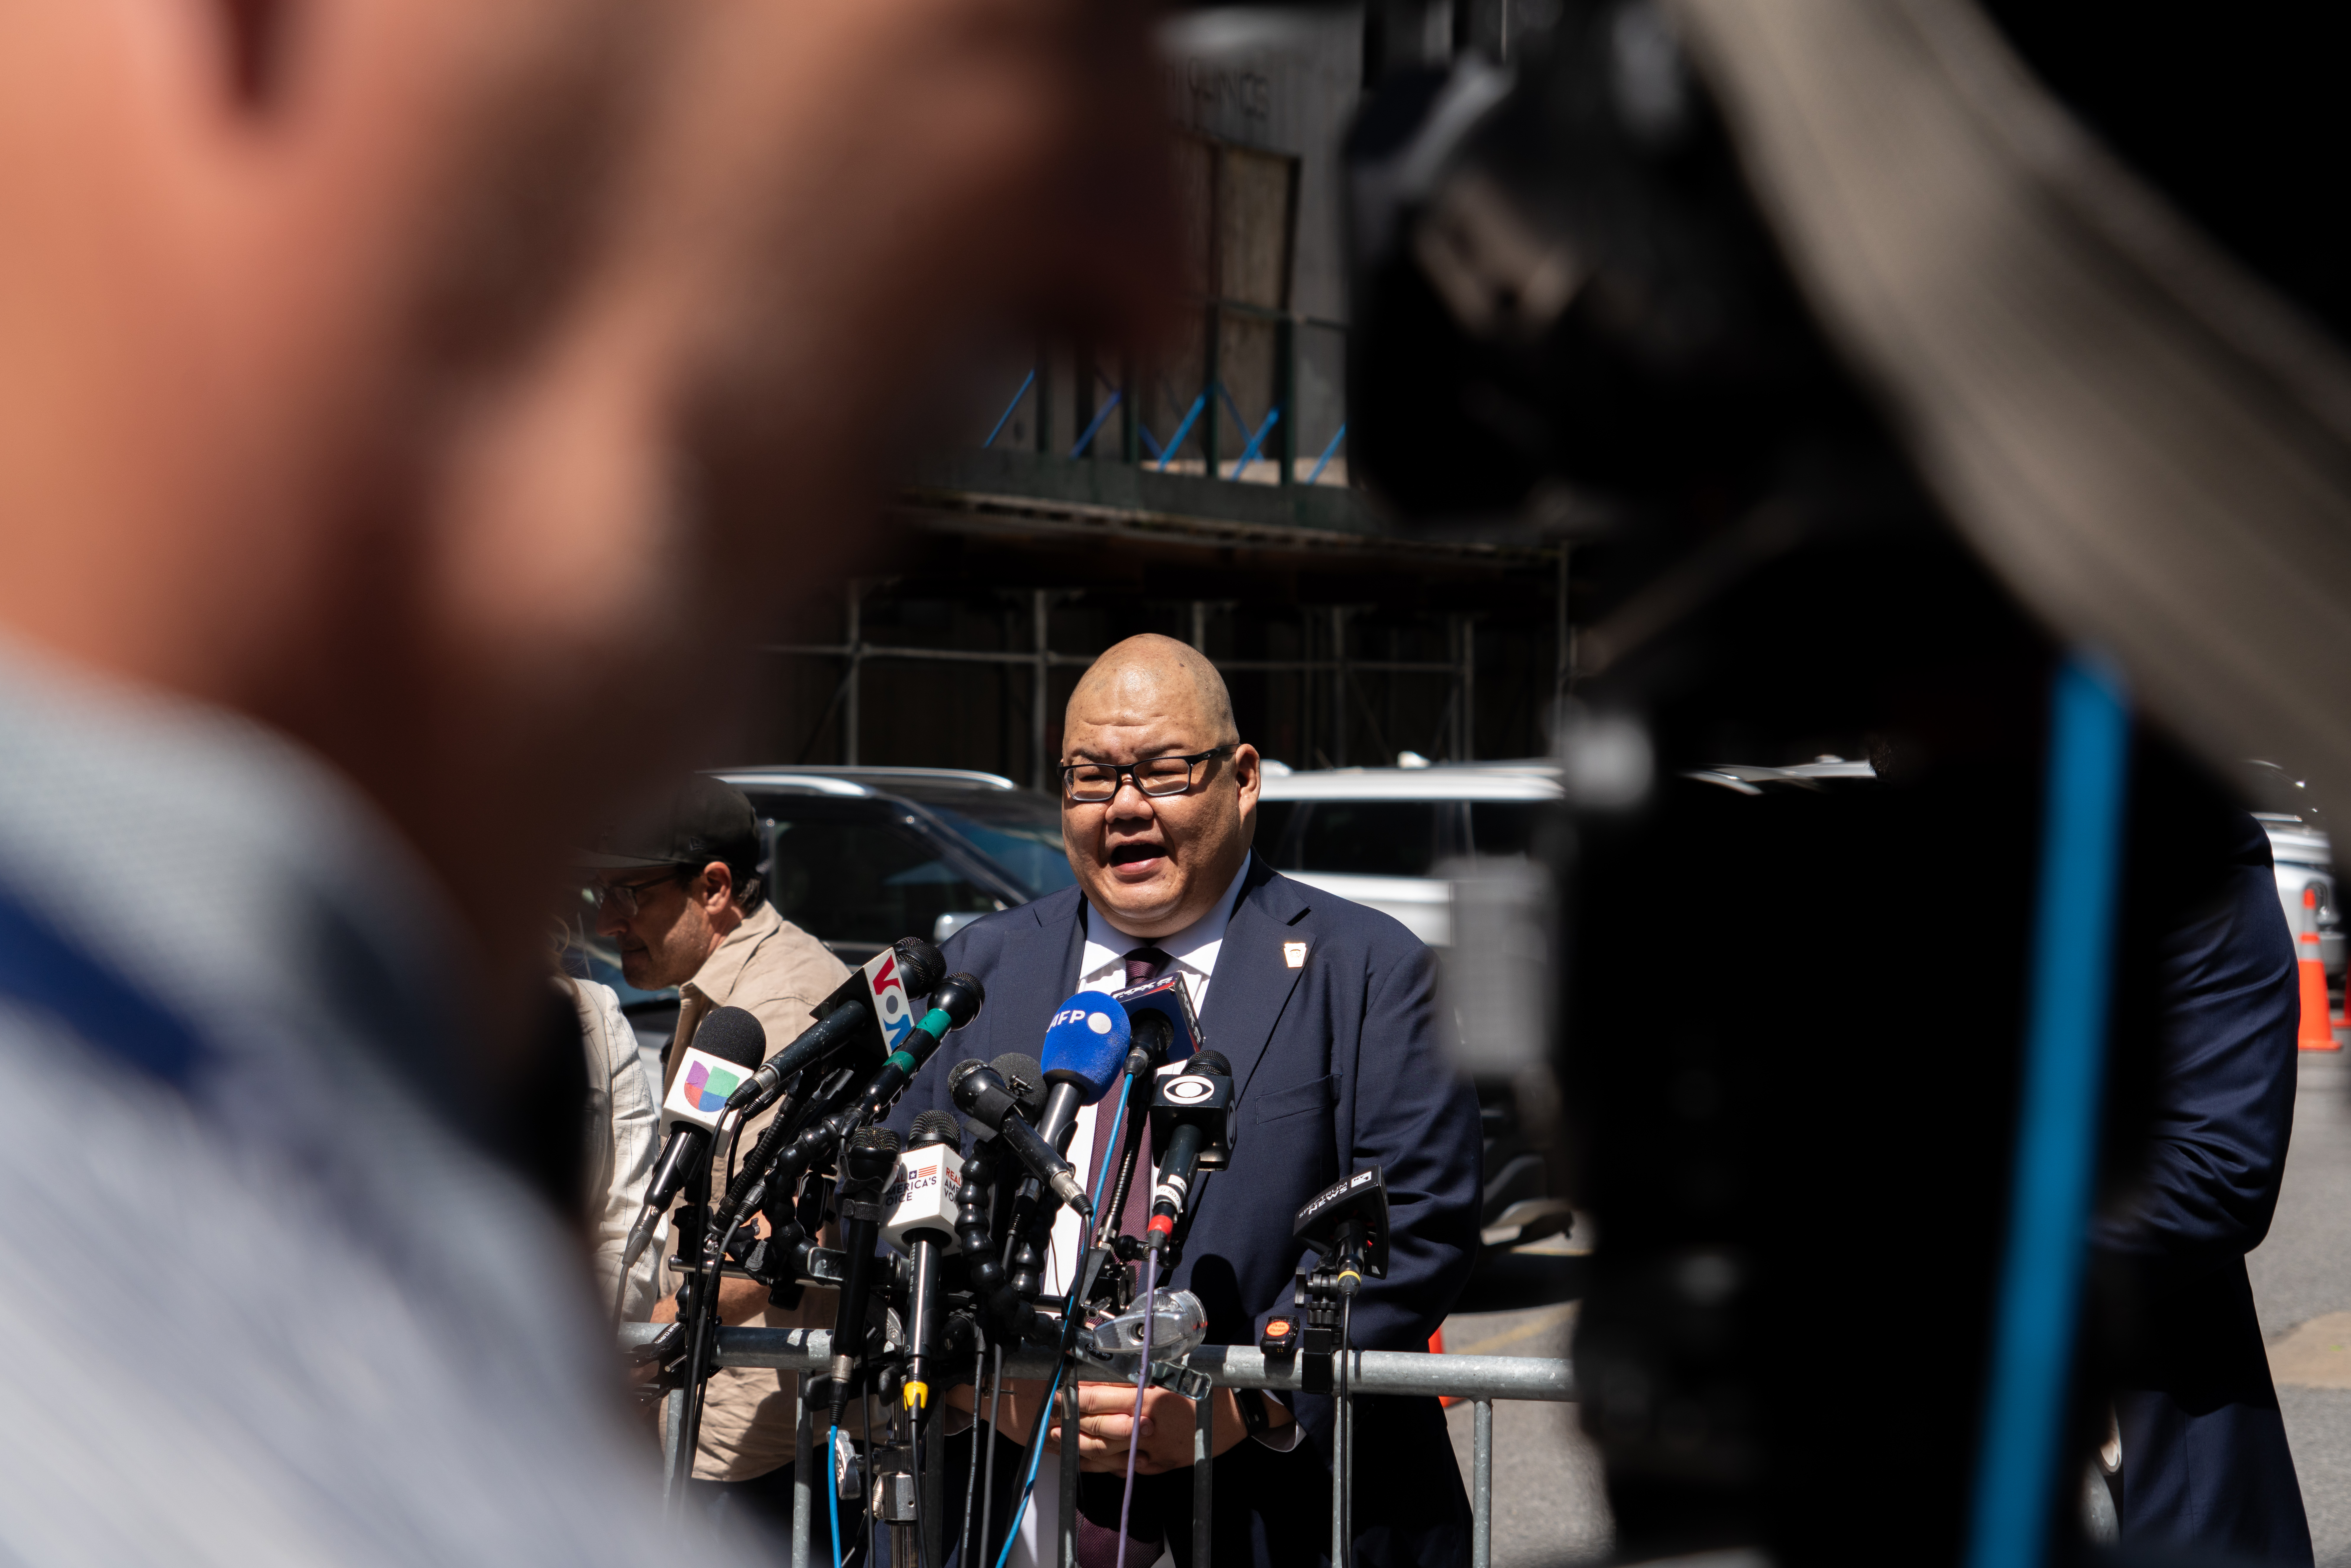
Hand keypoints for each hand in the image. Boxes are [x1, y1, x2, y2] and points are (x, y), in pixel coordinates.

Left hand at [1043, 1382, 1292, 1474]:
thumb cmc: (1210, 1383)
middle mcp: (1146, 1427)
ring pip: (1104, 1452)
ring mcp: (1152, 1451)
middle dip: (1067, 1423)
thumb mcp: (1175, 1365)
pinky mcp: (1158, 1466)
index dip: (1073, 1396)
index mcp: (1148, 1397)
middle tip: (1047, 1418)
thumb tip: (1106, 1357)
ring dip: (1075, 1446)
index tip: (1055, 1392)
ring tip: (1054, 1439)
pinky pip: (1122, 1469)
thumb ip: (1140, 1366)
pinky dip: (1099, 1466)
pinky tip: (1083, 1461)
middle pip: (1095, 1427)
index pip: (1099, 1397)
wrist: (1240, 1415)